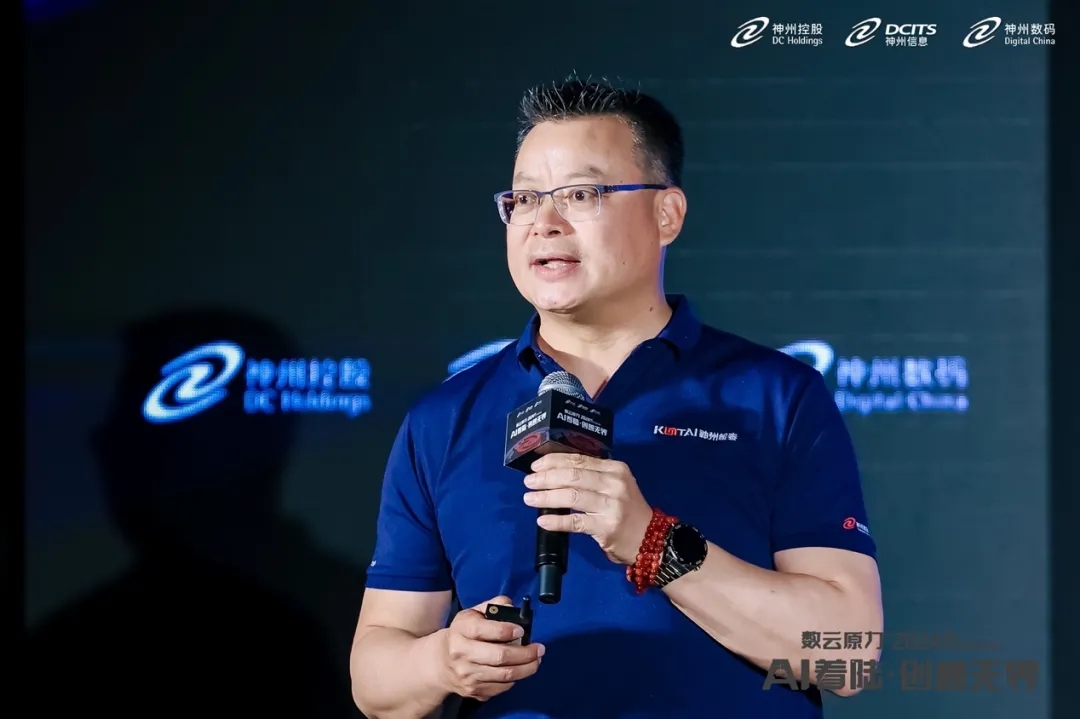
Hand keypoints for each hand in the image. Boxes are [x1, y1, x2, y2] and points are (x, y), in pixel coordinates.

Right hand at [437, 595, 544, 700]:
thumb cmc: (463, 634)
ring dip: (527, 668)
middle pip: (499, 656)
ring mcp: (467, 675)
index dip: (506, 630)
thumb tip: (513, 606)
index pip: (484, 630)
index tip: (522, 630)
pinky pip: (502, 687)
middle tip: (539, 649)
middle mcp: (461, 654)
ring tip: (536, 659)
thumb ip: (494, 606)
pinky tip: (521, 670)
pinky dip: (516, 679)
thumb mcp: (473, 613)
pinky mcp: (474, 690)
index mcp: (461, 630)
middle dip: (525, 653)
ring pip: (505, 675)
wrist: (441, 662)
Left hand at [524, 454, 651, 565]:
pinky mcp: (606, 527)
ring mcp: (611, 505)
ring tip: (530, 498)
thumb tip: (554, 471)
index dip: (554, 461)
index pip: (579, 459)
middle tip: (529, 482)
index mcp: (615, 469)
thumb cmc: (627, 511)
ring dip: (546, 497)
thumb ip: (591, 476)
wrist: (650, 540)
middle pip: (573, 476)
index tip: (536, 465)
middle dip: (546, 478)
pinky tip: (542, 520)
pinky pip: (575, 522)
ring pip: (571, 496)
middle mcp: (614, 484)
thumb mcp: (615, 485)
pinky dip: (556, 521)